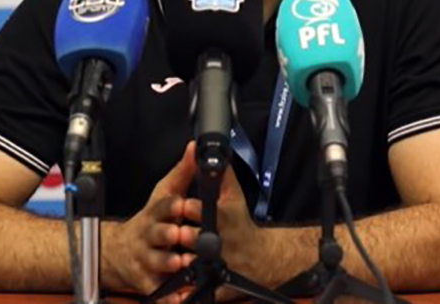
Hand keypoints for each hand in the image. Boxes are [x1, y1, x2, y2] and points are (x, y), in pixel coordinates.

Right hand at [104, 141, 197, 300]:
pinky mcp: (148, 281)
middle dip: (169, 234)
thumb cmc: (150, 220)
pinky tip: (179, 296)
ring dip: (169, 261)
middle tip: (181, 234)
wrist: (120, 252)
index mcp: (155, 213)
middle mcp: (149, 235)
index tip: (182, 203)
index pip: (163, 206)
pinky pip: (159, 290)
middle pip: (158, 233)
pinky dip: (169, 295)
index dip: (172, 205)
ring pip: (157, 260)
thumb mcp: (164, 194)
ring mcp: (147, 258)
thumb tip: (195, 148)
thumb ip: (183, 172)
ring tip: (182, 262)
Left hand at [181, 164, 274, 287]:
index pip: (202, 210)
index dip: (190, 208)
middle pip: (198, 238)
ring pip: (197, 265)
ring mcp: (219, 264)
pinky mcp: (218, 284)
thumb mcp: (234, 196)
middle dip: (187, 236)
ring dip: (185, 264)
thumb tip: (206, 151)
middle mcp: (220, 241)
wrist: (263, 257)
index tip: (181, 205)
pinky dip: (190, 292)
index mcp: (222, 218)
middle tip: (176, 234)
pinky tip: (179, 292)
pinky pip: (202, 290)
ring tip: (176, 261)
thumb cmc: (242, 224)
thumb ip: (221, 175)